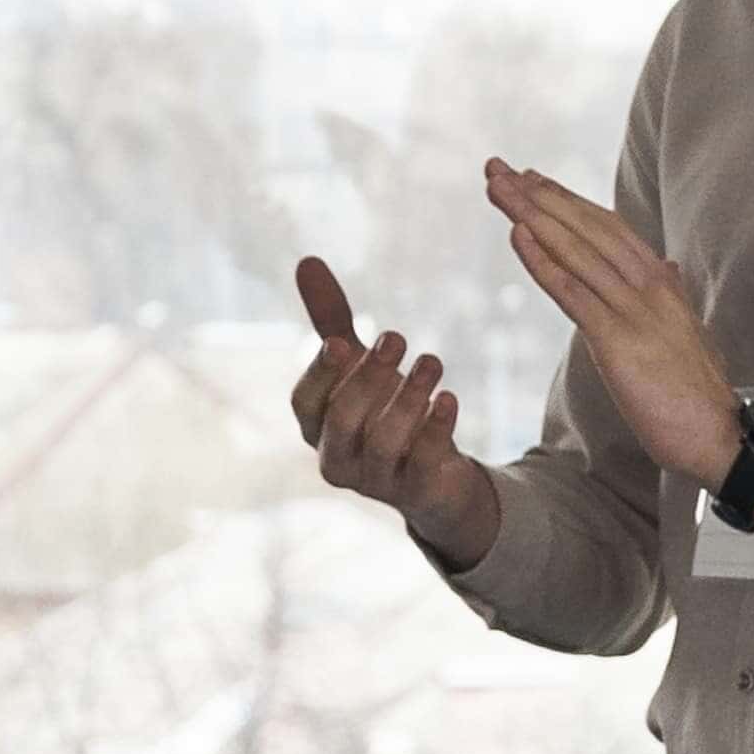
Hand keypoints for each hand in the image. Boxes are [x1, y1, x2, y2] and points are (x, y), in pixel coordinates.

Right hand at [283, 260, 506, 569]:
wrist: (432, 477)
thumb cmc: (381, 412)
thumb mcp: (358, 365)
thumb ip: (331, 319)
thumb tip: (306, 260)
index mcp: (316, 427)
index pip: (304, 403)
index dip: (320, 373)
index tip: (342, 340)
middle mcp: (337, 459)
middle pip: (343, 421)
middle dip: (369, 378)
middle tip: (397, 337)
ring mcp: (376, 483)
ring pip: (384, 444)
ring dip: (409, 399)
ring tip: (433, 361)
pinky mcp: (416, 494)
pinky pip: (423, 465)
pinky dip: (436, 430)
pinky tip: (449, 398)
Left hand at [478, 163, 741, 496]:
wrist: (721, 435)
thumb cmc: (699, 394)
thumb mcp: (685, 333)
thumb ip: (672, 295)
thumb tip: (668, 267)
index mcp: (661, 282)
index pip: (608, 228)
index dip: (567, 202)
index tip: (533, 180)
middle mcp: (648, 285)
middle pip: (585, 227)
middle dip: (539, 195)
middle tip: (498, 168)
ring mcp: (634, 310)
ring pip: (575, 249)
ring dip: (531, 214)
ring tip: (496, 186)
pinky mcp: (618, 340)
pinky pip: (572, 292)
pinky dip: (543, 259)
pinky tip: (517, 233)